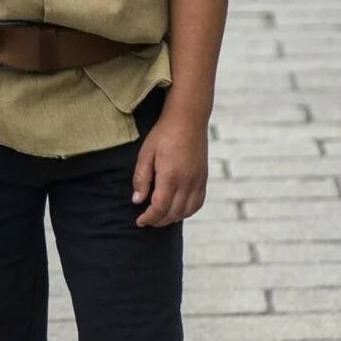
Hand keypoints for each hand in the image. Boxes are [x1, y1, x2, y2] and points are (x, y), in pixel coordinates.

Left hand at [131, 103, 208, 227]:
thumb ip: (141, 179)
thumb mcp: (146, 154)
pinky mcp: (204, 178)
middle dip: (158, 221)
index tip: (139, 221)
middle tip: (147, 220)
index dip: (148, 218)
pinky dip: (187, 211)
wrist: (188, 119)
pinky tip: (177, 209)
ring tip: (160, 216)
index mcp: (170, 176)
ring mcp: (198, 181)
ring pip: (187, 211)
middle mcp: (187, 181)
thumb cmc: (164, 134)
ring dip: (172, 218)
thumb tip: (137, 201)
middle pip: (173, 213)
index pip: (159, 208)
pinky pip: (198, 203)